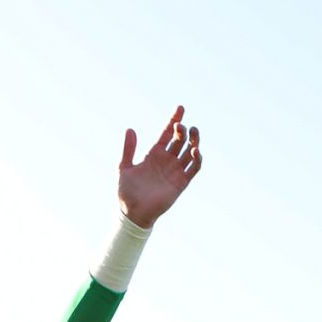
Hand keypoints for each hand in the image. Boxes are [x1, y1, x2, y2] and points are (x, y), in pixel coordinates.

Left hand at [116, 106, 202, 228]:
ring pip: (190, 151)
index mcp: (153, 154)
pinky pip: (193, 168)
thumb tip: (130, 129)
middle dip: (183, 130)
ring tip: (193, 132)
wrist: (132, 213)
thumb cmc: (126, 192)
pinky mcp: (181, 183)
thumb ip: (128, 149)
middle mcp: (166, 160)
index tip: (180, 108)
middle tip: (181, 125)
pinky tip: (195, 151)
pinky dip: (197, 159)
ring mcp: (174, 170)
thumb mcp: (123, 168)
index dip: (173, 120)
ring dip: (194, 141)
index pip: (167, 133)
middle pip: (180, 140)